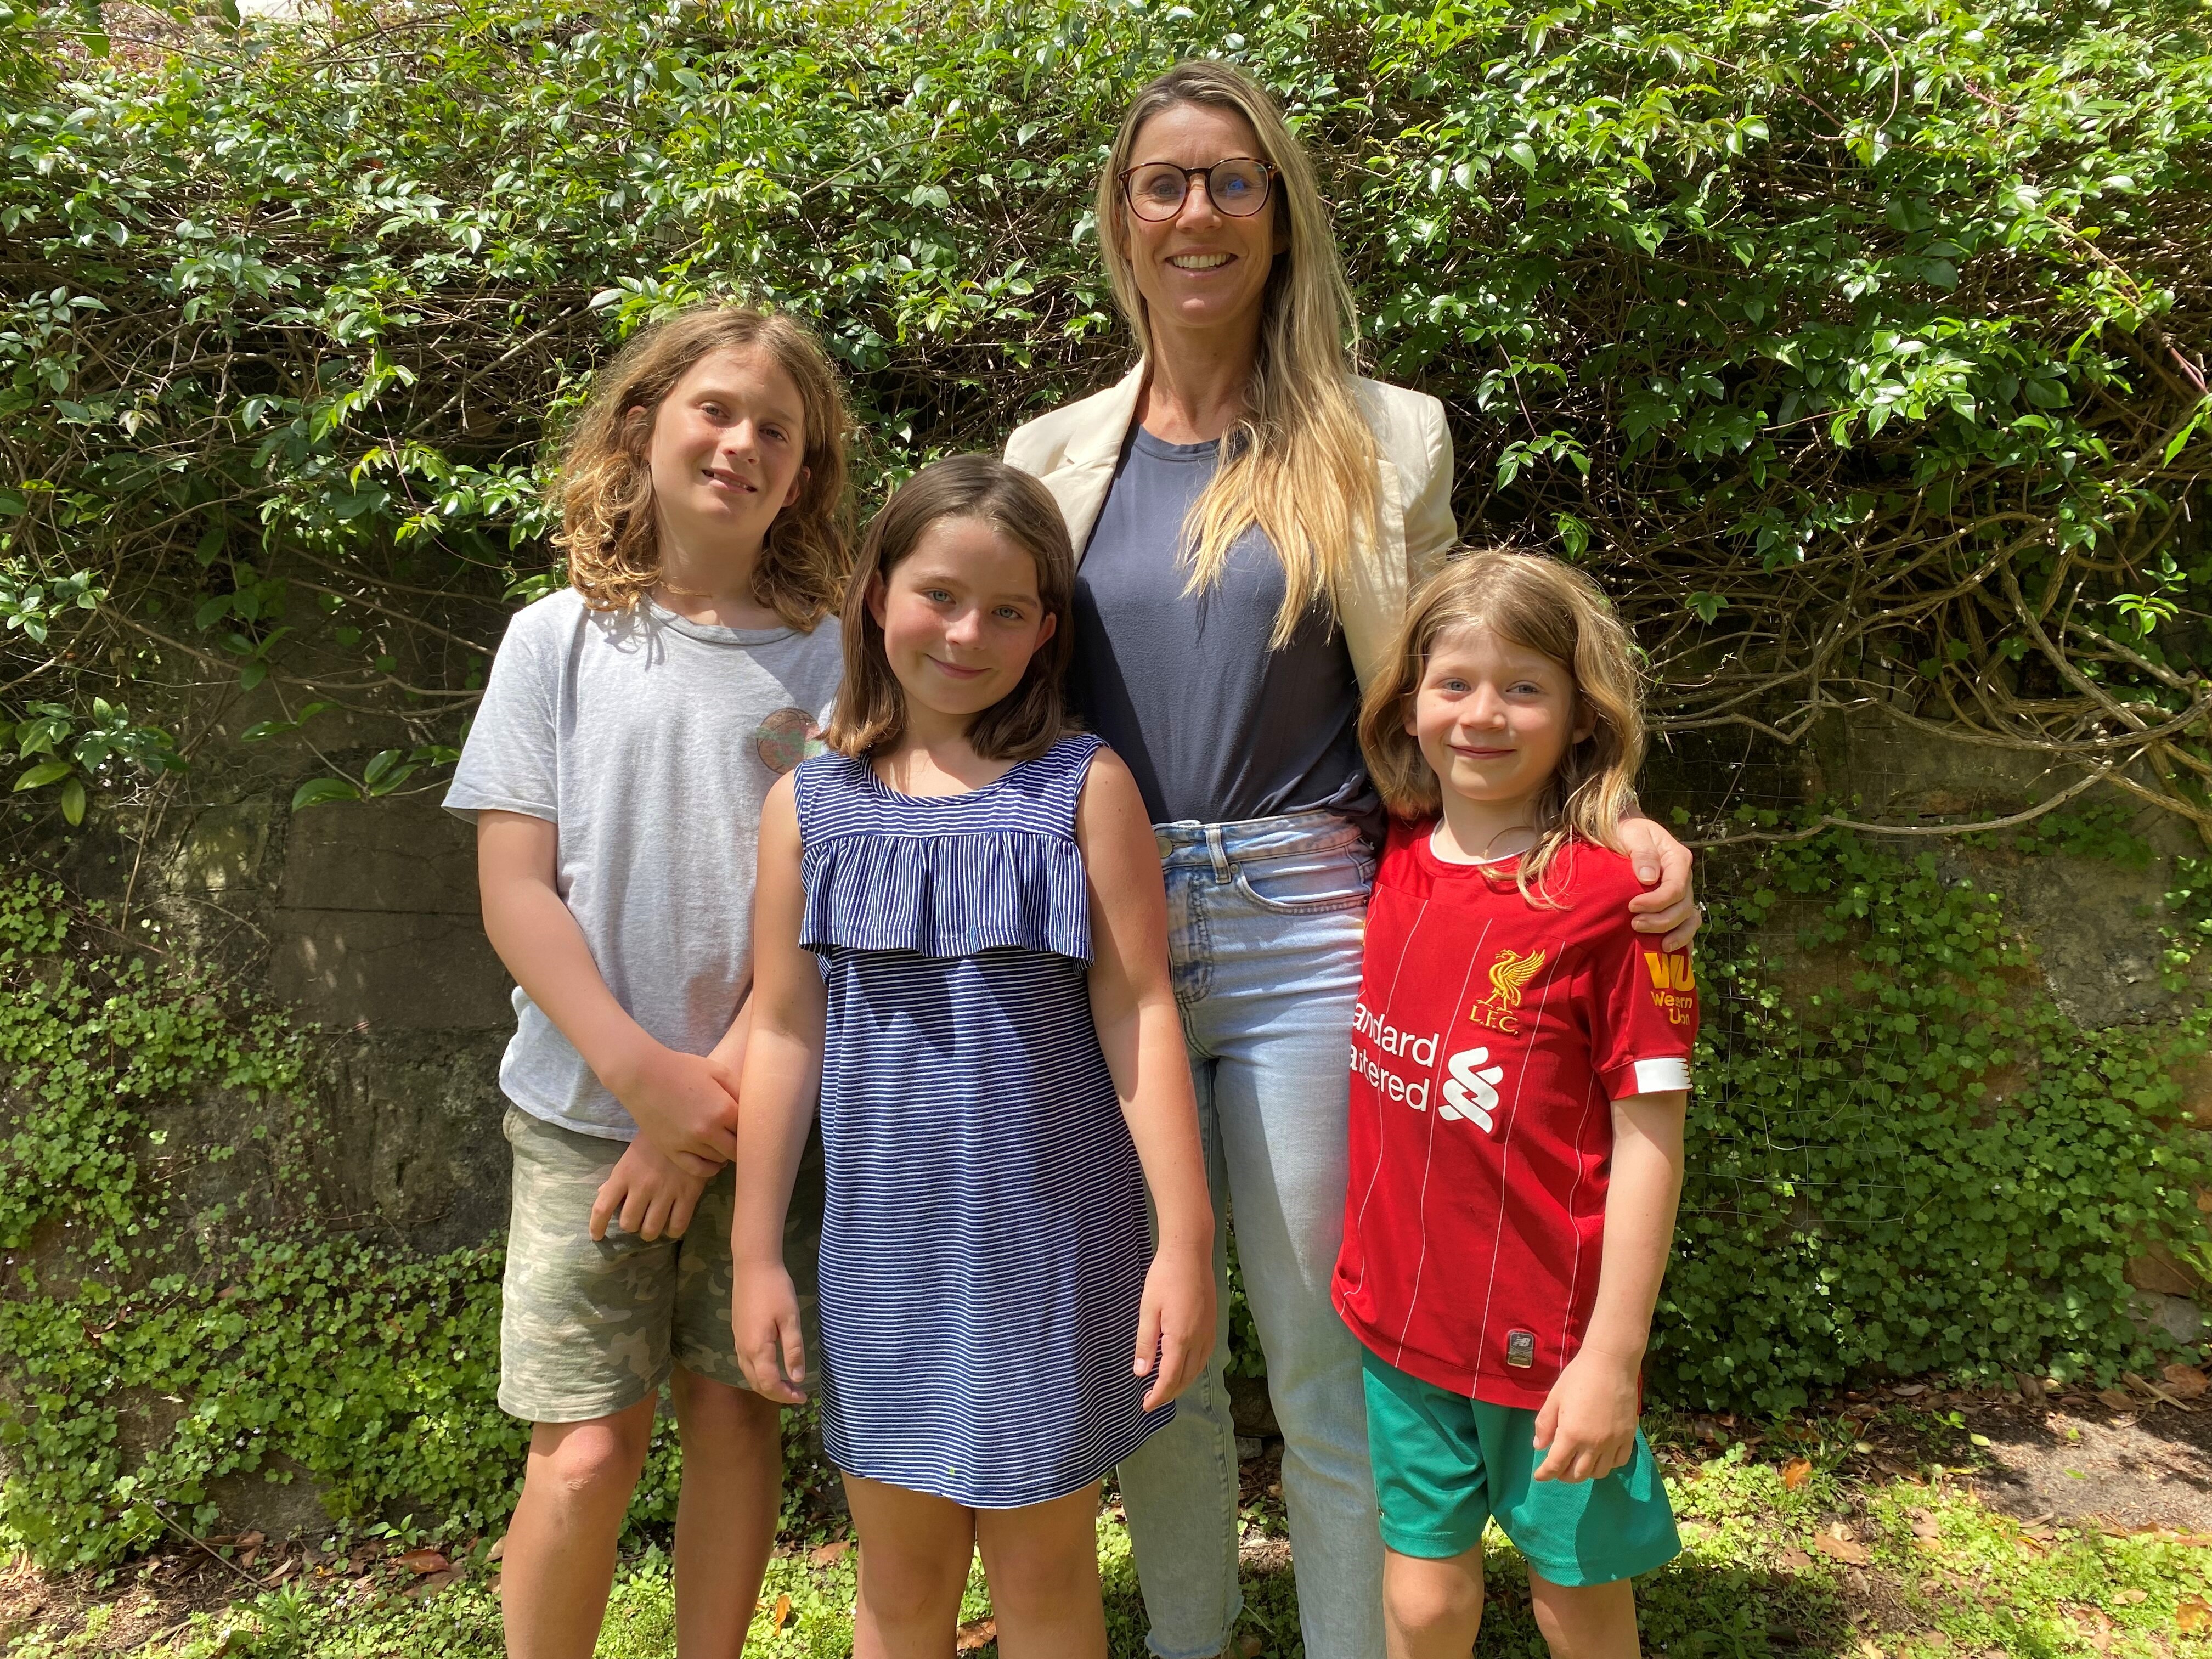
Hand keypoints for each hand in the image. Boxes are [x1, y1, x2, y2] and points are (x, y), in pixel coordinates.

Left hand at [589, 1136, 711, 1242]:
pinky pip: (678, 1226)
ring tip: (653, 1224)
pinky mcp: (688, 1194)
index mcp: (623, 1174)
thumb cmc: (654, 1141)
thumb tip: (602, 1194)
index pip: (602, 1208)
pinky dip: (672, 1231)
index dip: (597, 1226)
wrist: (687, 1125)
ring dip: (650, 1231)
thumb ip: (616, 1178)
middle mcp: (642, 1186)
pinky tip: (672, 1225)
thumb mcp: (630, 1156)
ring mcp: (666, 1191)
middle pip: (628, 1223)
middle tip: (638, 1218)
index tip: (597, 1236)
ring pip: (651, 1229)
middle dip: (632, 1225)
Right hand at [604, 1042, 740, 1175]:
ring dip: (726, 1153)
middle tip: (740, 1136)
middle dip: (742, 1143)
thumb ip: (740, 1090)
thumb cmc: (682, 1068)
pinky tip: (714, 1161)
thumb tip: (756, 1108)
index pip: (750, 1129)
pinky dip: (710, 1168)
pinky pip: (698, 1170)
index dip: (753, 1127)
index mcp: (724, 1109)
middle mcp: (708, 1131)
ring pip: (720, 1160)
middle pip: (737, 1149)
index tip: (753, 1125)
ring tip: (726, 1144)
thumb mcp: (718, 1070)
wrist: (642, 1075)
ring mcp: (689, 1144)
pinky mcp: (672, 1151)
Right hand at [733, 1259, 807, 1404]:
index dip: (785, 1395)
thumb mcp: (790, 1320)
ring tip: (785, 1385)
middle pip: (756, 1383)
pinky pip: (745, 1362)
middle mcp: (743, 1349)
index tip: (803, 1397)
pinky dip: (758, 1372)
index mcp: (757, 1349)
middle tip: (796, 1394)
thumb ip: (793, 1351)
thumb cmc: (775, 1290)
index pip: (769, 1383)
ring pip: (748, 1374)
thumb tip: (796, 1378)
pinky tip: (770, 1367)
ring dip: (766, 1384)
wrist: (753, 1266)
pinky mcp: (737, 1332)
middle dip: (776, 1393)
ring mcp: (738, 1341)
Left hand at [1133, 1243, 1214, 1409]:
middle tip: (1151, 1401)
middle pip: (1185, 1378)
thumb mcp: (1148, 1310)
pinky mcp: (1212, 1325)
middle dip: (1169, 1394)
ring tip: (1165, 1389)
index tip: (1145, 1406)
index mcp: (1180, 1337)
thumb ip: (1145, 1343)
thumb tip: (1141, 1373)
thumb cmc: (1164, 1277)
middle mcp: (1199, 1339)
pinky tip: (1183, 1368)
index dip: (1158, 1396)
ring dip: (1182, 1383)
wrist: (1190, 1253)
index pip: (1170, 1378)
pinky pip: (1204, 1357)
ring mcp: (1208, 1332)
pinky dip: (1192, 1369)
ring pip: (1197, 1369)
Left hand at [1532, 1347, 1642, 1483]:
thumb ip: (1545, 1424)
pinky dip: (1607, 1465)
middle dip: (1563, 1475)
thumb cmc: (1578, 1377)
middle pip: (1578, 1474)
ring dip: (1585, 1472)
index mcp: (1571, 1434)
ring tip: (1578, 1463)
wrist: (1611, 1363)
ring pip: (1599, 1472)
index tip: (1539, 1476)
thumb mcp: (1554, 1398)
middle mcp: (1593, 1443)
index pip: (1556, 1465)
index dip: (1545, 1474)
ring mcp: (1613, 1442)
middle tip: (1557, 1468)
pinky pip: (1618, 1462)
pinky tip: (1600, 1457)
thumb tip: (1539, 1447)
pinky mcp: (1628, 1437)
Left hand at [1617, 816, 1698, 952]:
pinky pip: (1686, 924)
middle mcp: (1684, 878)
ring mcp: (1682, 893)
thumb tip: (1649, 878)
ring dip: (1675, 934)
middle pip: (1682, 907)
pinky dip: (1682, 938)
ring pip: (1689, 919)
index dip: (1657, 902)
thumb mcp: (1633, 834)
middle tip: (1634, 924)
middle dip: (1661, 920)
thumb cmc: (1627, 831)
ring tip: (1659, 947)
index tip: (1632, 907)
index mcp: (1677, 859)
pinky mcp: (1674, 903)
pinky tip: (1671, 952)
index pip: (1675, 888)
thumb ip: (1642, 853)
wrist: (1624, 832)